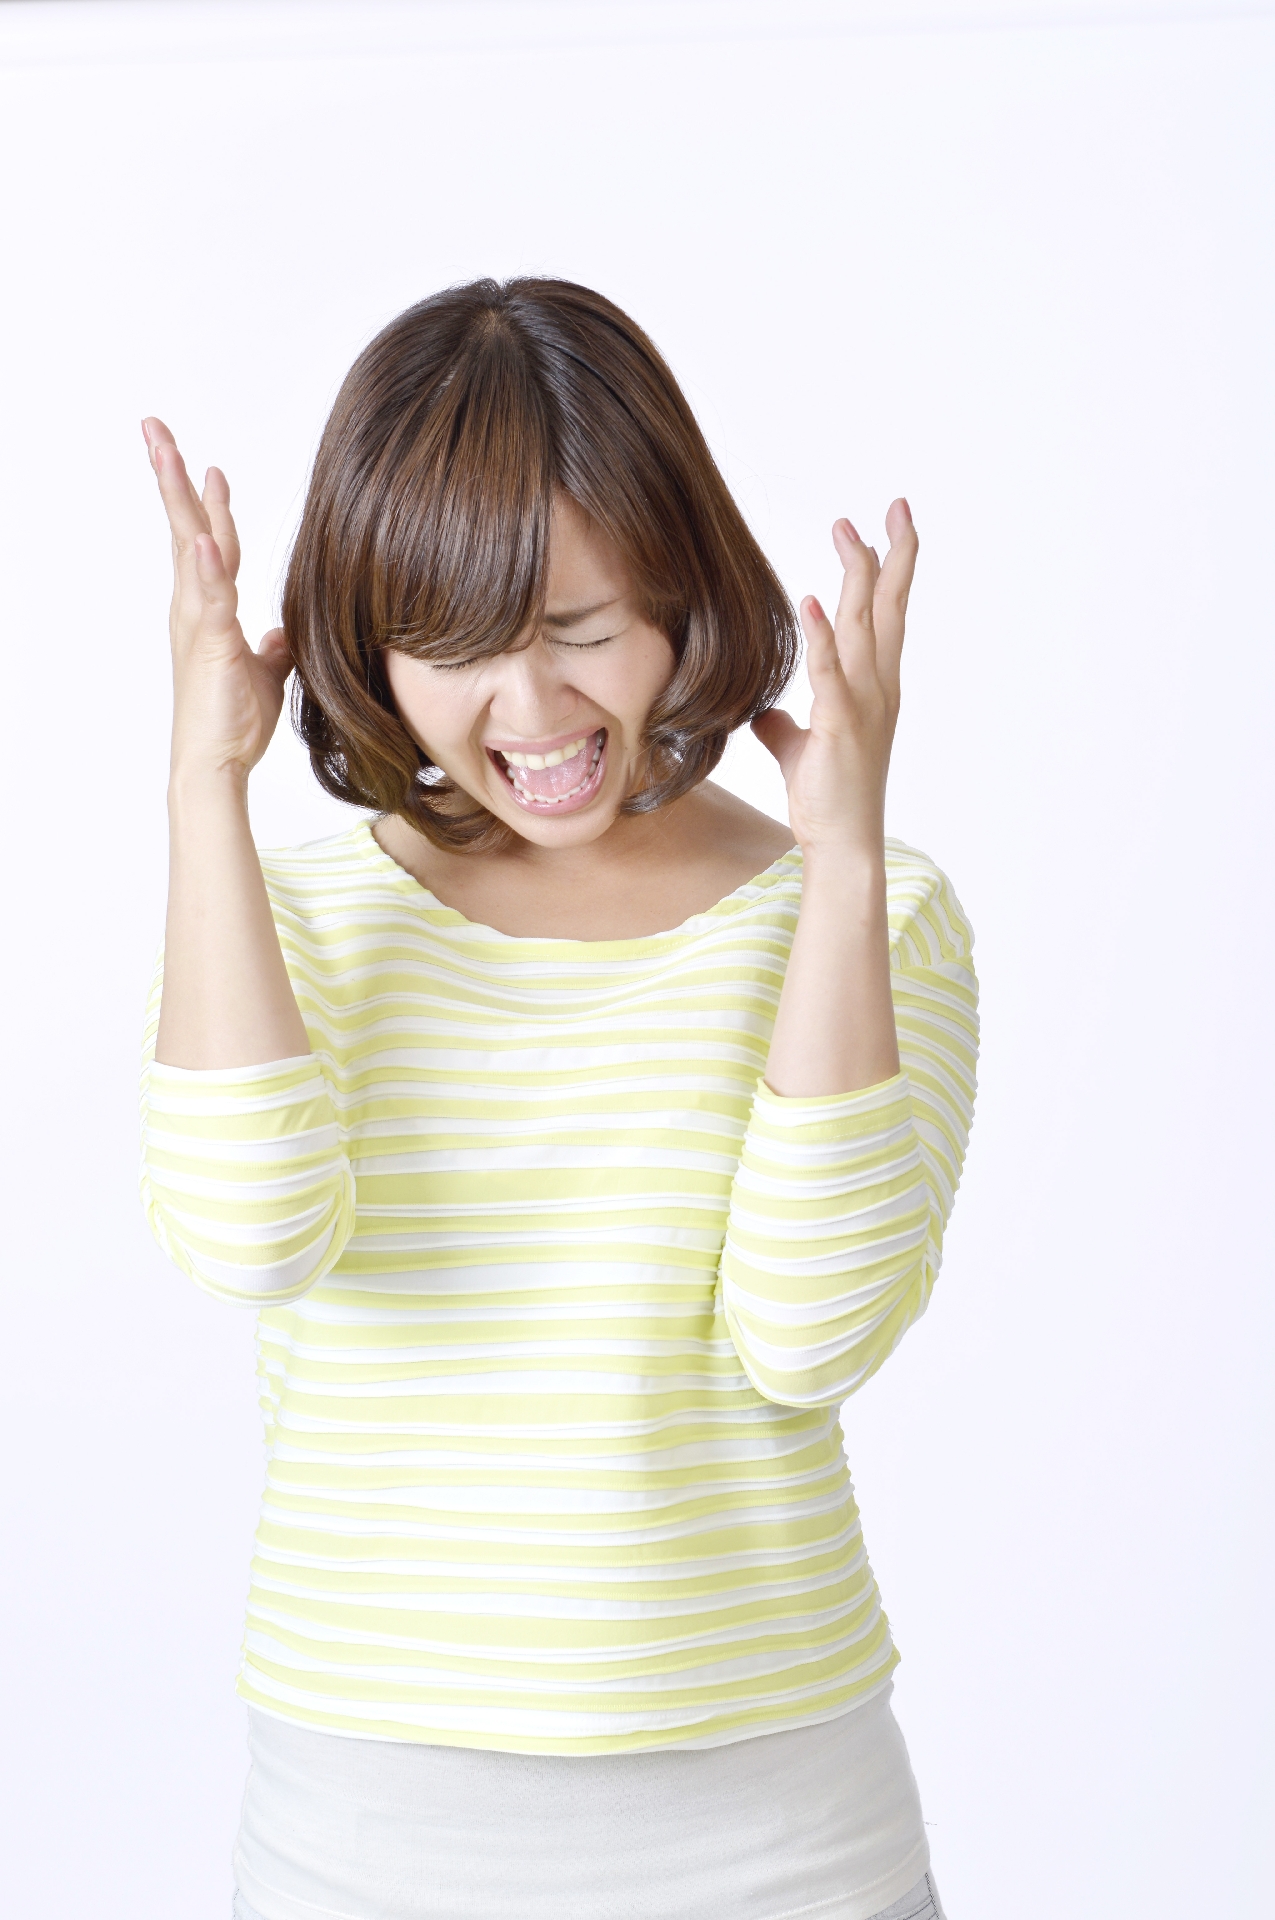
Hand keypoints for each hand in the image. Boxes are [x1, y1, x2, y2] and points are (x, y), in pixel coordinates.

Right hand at [144, 416, 291, 786]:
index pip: (211, 543)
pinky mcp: (208, 644)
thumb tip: (284, 633)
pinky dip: (207, 565)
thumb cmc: (234, 723)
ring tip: (167, 453)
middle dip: (172, 476)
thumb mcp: (267, 675)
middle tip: (155, 428)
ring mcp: (197, 621)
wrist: (216, 763)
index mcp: (208, 608)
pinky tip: (204, 533)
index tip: (213, 468)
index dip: (211, 506)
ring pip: (187, 546)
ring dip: (178, 498)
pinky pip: (209, 596)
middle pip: (184, 527)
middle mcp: (194, 606)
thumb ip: (274, 648)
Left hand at [752, 499, 917, 862]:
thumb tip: (765, 713)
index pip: (884, 616)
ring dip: (857, 577)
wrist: (842, 843)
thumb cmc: (828, 797)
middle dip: (889, 554)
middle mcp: (878, 688)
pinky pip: (831, 673)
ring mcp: (865, 705)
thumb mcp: (800, 750)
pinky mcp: (841, 726)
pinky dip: (822, 637)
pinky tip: (813, 601)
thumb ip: (786, 726)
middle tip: (893, 506)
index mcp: (874, 687)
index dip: (888, 569)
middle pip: (887, 608)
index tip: (884, 526)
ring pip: (864, 628)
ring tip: (849, 533)